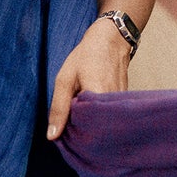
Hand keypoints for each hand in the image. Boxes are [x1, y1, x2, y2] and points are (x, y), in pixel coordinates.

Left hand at [46, 16, 132, 140]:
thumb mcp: (65, 79)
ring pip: (104, 128)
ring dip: (90, 128)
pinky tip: (90, 115)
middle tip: (70, 127)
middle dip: (81, 135)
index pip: (85, 132)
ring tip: (79, 121)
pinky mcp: (124, 105)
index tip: (64, 135)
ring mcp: (121, 107)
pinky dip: (99, 121)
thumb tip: (52, 136)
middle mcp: (114, 107)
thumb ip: (59, 108)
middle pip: (96, 134)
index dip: (72, 136)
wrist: (111, 40)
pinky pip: (110, 121)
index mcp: (98, 99)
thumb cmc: (87, 56)